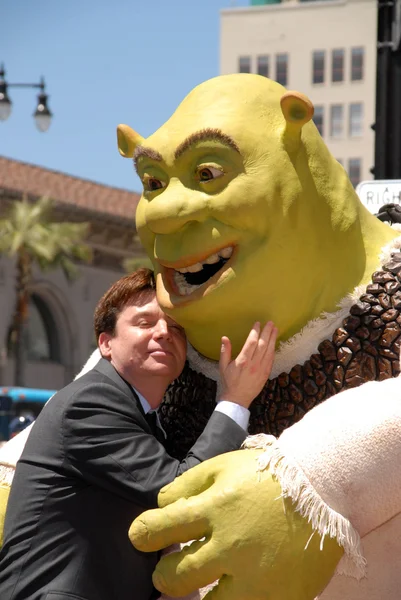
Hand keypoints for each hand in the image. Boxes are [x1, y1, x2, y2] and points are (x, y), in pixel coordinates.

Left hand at [130, 450, 342, 599]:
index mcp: (213, 509)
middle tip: (167, 572)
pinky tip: (231, 591)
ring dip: (194, 599)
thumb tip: (160, 505)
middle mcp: (229, 546)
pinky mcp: (278, 597)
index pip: (159, 529)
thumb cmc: (268, 473)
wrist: (322, 486)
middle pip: (175, 577)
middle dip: (163, 576)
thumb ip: (188, 484)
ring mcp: (254, 577)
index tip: (141, 537)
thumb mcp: (223, 465)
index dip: (142, 534)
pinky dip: (233, 599)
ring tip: (198, 589)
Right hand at [219, 322, 276, 408]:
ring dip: (273, 339)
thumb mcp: (223, 366)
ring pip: (269, 351)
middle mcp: (254, 364)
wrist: (237, 399)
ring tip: (275, 329)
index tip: (257, 324)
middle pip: (263, 344)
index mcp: (243, 361)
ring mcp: (261, 369)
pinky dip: (273, 350)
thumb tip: (224, 338)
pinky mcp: (266, 374)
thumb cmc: (229, 382)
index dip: (255, 332)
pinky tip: (274, 343)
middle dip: (267, 332)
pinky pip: (271, 359)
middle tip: (270, 323)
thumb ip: (225, 351)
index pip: (251, 342)